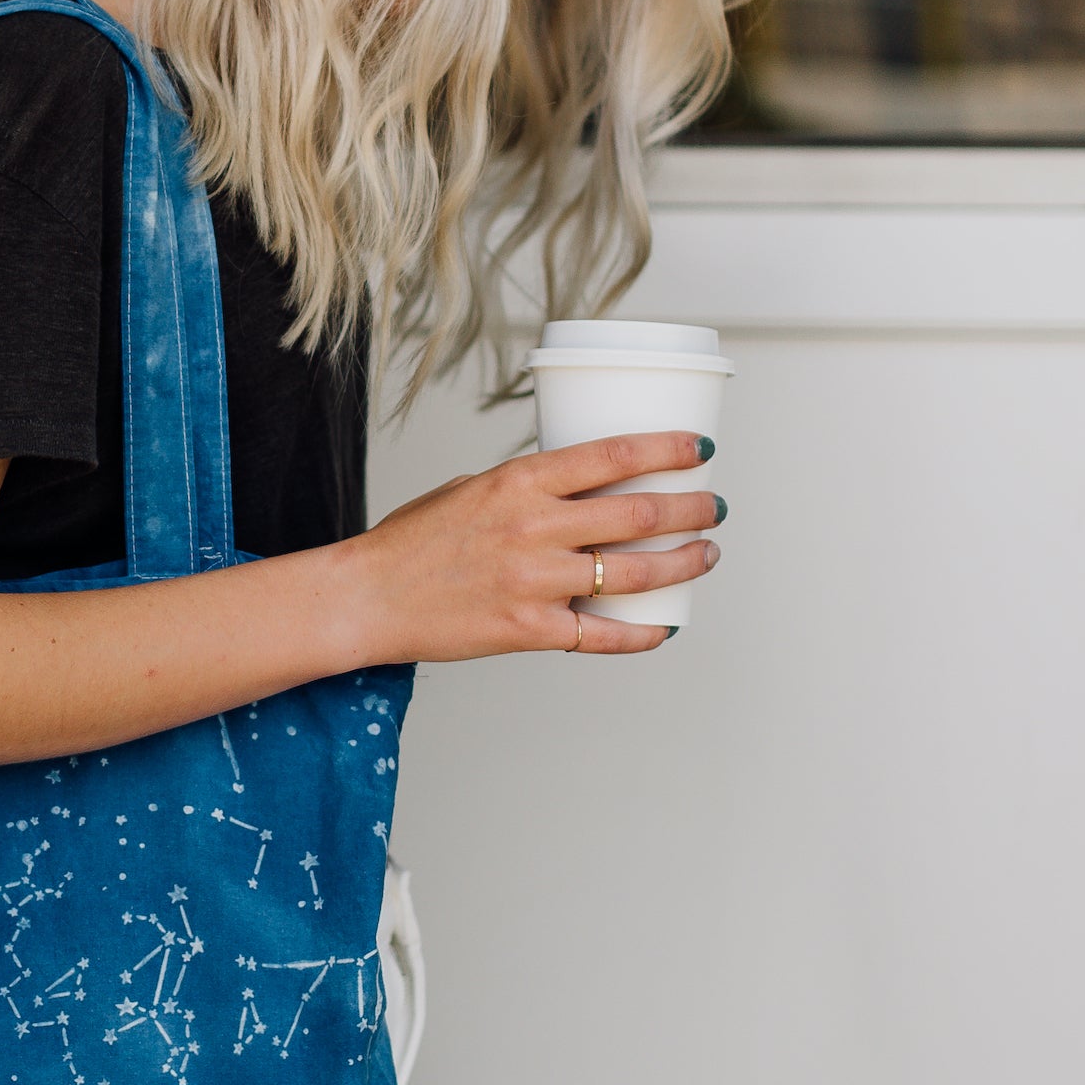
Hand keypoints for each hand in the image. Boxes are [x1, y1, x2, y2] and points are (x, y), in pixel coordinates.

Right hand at [346, 432, 721, 661]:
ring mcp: (535, 582)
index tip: (701, 449)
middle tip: (714, 506)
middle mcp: (533, 528)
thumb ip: (524, 491)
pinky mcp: (529, 630)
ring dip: (685, 563)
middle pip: (640, 514)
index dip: (669, 450)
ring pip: (636, 573)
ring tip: (706, 554)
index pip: (613, 456)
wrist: (369, 596)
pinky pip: (604, 635)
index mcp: (518, 481)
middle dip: (693, 508)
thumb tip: (575, 493)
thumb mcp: (468, 489)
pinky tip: (666, 626)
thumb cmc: (411, 542)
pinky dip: (643, 633)